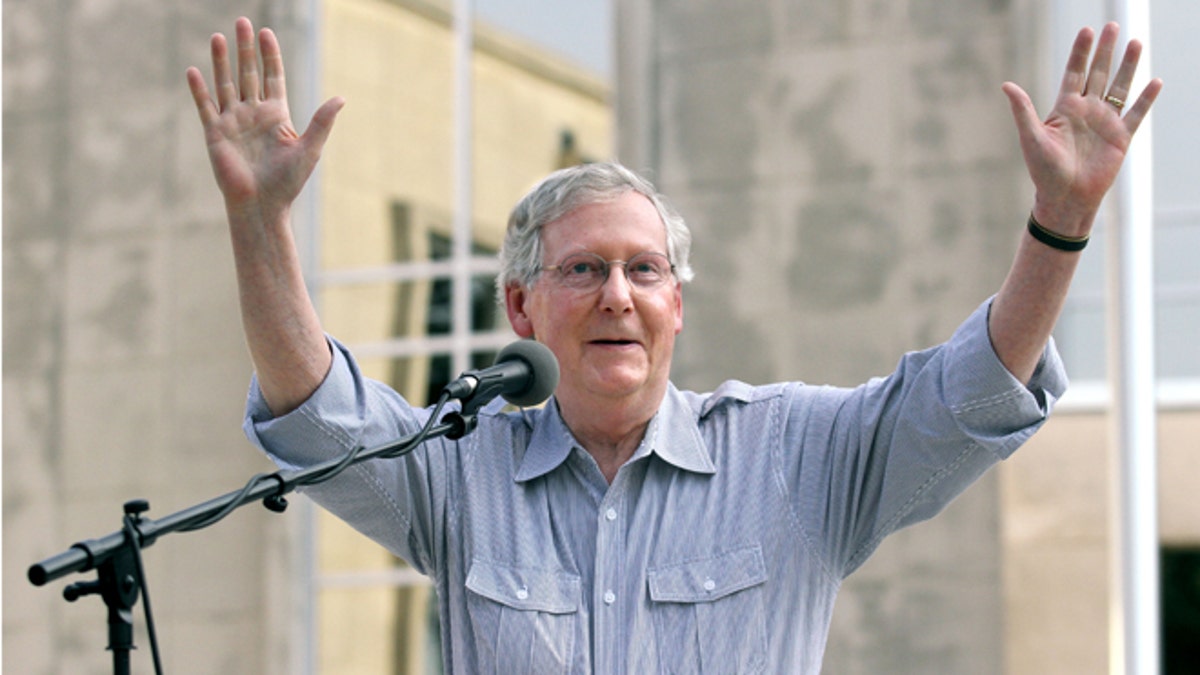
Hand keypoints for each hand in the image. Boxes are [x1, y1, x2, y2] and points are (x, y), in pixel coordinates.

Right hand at [185, 17, 343, 216]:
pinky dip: (199, 90)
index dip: (269, 55)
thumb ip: (322, 121)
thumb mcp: (310, 149)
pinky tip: (194, 71)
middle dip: (245, 49)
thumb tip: (342, 98)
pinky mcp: (215, 135)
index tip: (266, 33)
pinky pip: (206, 107)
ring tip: (219, 37)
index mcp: (276, 115)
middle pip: (248, 74)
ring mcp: (233, 122)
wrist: (263, 206)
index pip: (272, 77)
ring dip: (222, 61)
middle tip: (242, 22)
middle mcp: (253, 114)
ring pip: (226, 84)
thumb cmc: (288, 182)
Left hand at [1001, 22, 1161, 234]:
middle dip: (1106, 50)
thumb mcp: (1032, 137)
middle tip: (1113, 25)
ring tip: (1136, 43)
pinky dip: (1145, 99)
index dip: (1080, 52)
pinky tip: (1154, 82)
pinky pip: (1136, 114)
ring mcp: (1105, 122)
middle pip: (1099, 73)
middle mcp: (1087, 110)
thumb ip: (1023, 110)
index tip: (1087, 30)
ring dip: (1129, 66)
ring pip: (1120, 87)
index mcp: (1065, 108)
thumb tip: (1006, 84)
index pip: (1074, 72)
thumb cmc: (1044, 171)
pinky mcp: (1121, 137)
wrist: (1064, 198)